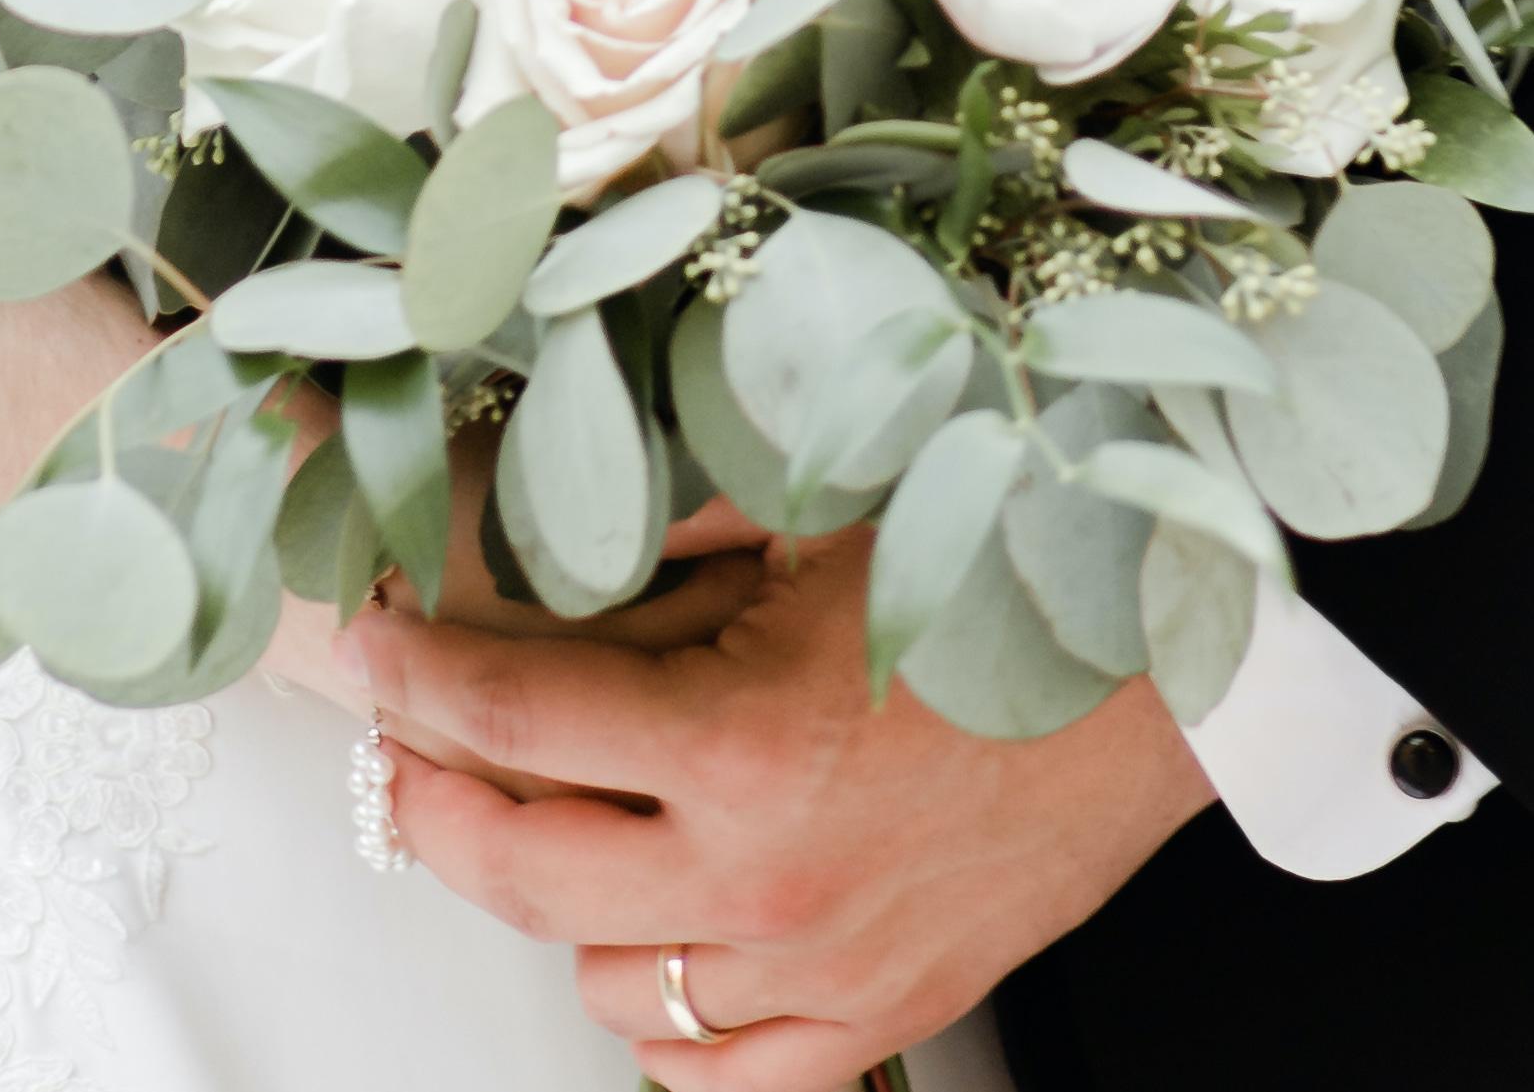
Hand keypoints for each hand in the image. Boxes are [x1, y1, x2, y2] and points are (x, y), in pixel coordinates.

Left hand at [351, 524, 1215, 1091]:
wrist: (1166, 679)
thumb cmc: (1000, 576)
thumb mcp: (820, 513)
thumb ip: (671, 520)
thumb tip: (539, 500)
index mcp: (739, 744)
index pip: (508, 724)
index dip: (411, 681)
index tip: (367, 647)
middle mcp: (761, 882)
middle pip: (519, 872)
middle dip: (430, 804)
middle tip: (401, 748)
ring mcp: (819, 971)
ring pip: (604, 982)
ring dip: (554, 905)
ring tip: (547, 823)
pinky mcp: (881, 1018)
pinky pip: (720, 1077)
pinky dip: (662, 1030)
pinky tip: (642, 955)